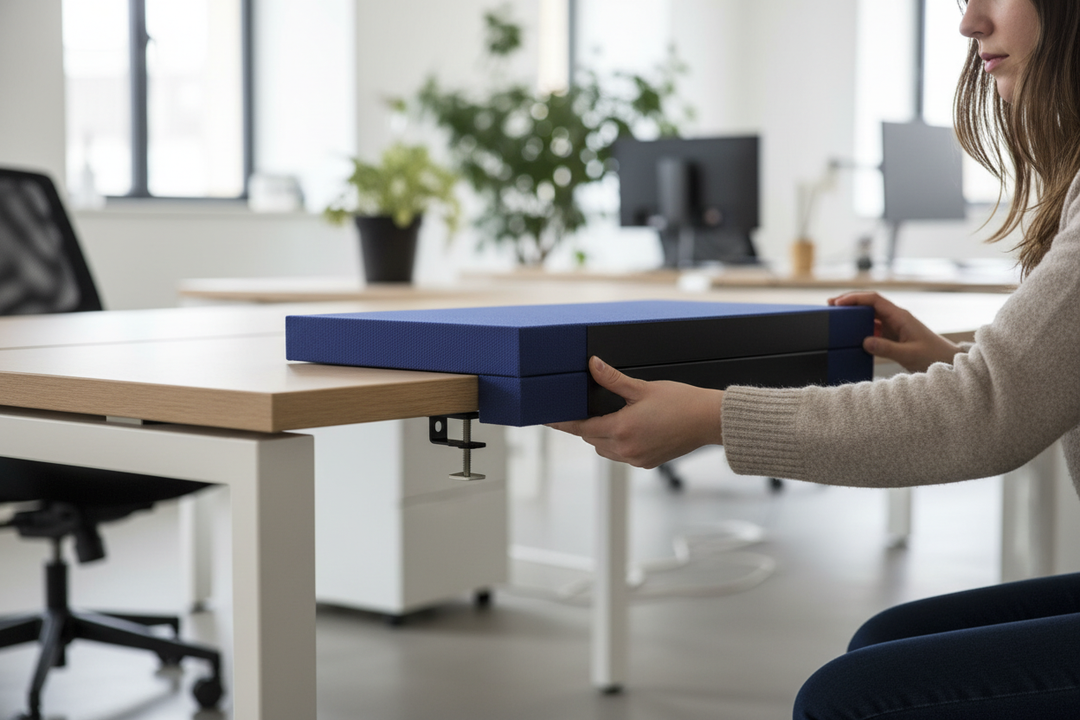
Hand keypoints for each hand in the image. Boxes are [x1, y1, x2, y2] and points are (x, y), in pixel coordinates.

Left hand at [547, 356, 723, 468]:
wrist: (709, 421)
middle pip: (591, 438)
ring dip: (601, 436)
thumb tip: (593, 364)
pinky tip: (629, 430)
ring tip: (610, 418)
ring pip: (605, 449)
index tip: (548, 420)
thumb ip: (613, 379)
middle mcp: (626, 449)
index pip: (581, 427)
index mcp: (621, 429)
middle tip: (586, 409)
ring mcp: (636, 459)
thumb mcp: (643, 387)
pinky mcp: (647, 463)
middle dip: (586, 425)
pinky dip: (618, 444)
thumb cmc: (681, 402)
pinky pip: (621, 456)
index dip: (563, 423)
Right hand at [829, 292, 961, 372]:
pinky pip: (874, 326)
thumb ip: (886, 348)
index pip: (874, 300)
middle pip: (869, 303)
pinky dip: (861, 326)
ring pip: (870, 314)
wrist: (949, 362)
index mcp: (900, 316)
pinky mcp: (894, 335)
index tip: (838, 303)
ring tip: (836, 316)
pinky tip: (851, 332)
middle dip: (850, 301)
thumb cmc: (933, 356)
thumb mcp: (908, 354)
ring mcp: (895, 326)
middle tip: (830, 305)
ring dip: (854, 313)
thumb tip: (864, 341)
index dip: (854, 298)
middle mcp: (896, 317)